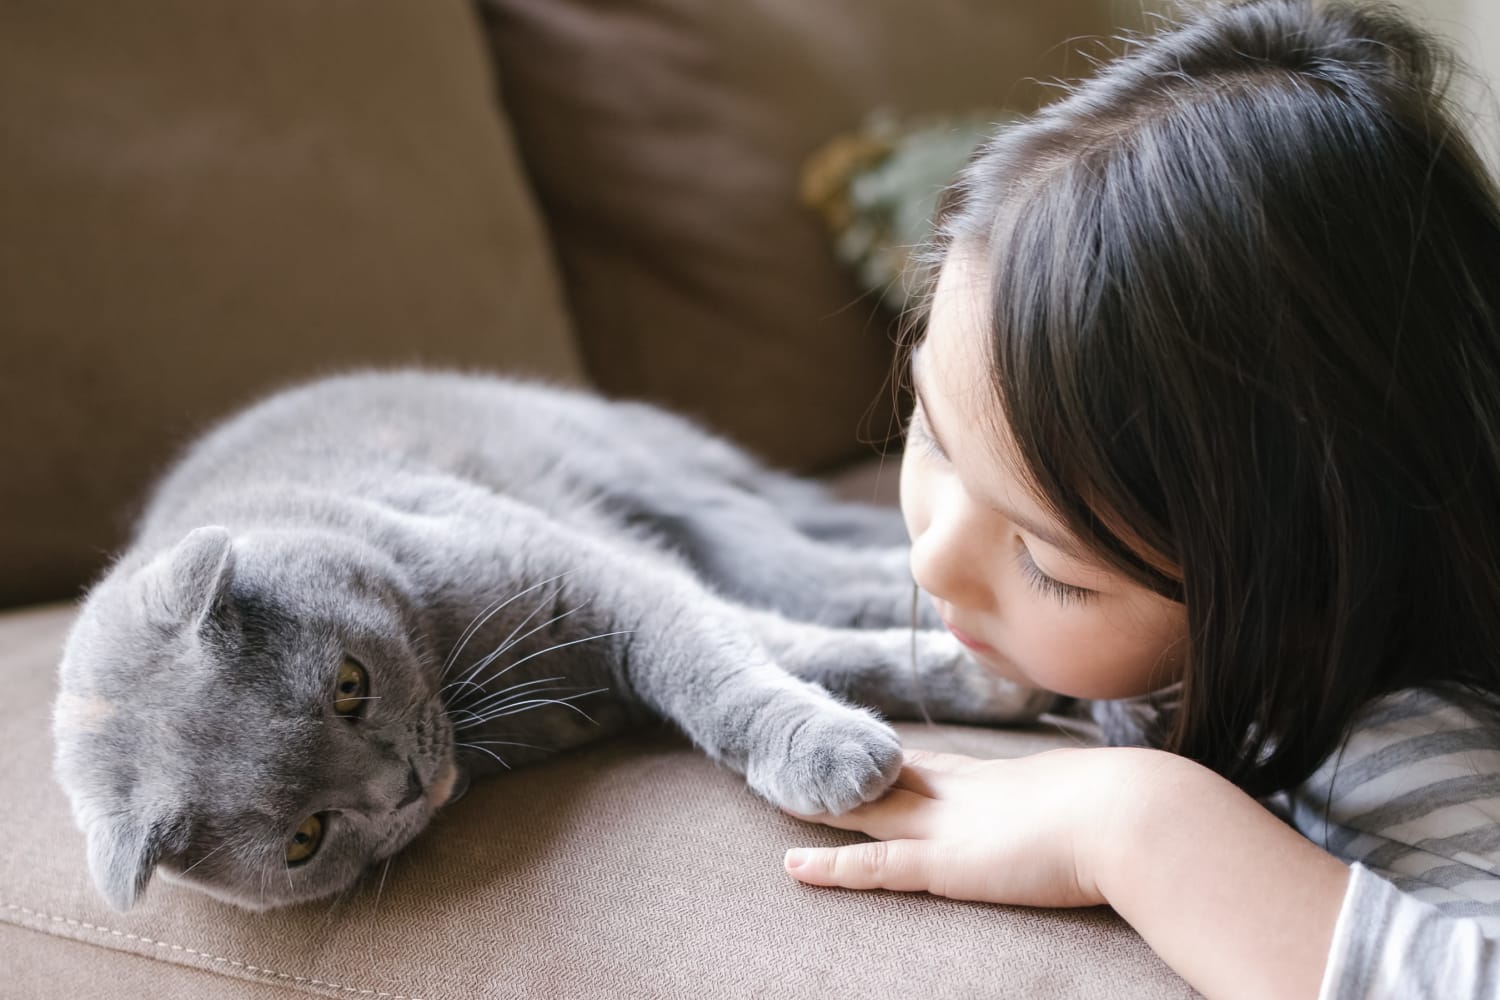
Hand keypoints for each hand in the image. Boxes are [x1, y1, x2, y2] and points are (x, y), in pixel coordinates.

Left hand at [783, 746, 1166, 908]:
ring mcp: (949, 828)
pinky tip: (793, 865)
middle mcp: (965, 795)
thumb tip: (1126, 807)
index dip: (898, 761)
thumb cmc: (1139, 813)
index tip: (872, 751)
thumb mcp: (1107, 800)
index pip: (935, 766)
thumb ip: (1091, 808)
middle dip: (848, 772)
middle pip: (891, 779)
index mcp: (1001, 779)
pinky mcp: (943, 865)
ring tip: (780, 797)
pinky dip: (831, 867)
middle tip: (807, 758)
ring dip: (824, 808)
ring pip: (868, 813)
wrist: (1137, 817)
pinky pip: (873, 866)